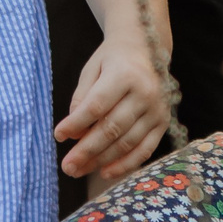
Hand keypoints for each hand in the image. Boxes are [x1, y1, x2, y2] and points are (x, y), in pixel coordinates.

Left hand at [54, 37, 171, 179]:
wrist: (146, 48)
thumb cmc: (112, 60)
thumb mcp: (92, 69)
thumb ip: (82, 98)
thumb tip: (74, 134)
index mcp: (124, 73)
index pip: (97, 105)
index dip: (77, 123)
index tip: (58, 135)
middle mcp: (145, 92)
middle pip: (112, 128)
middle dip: (86, 150)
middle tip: (67, 165)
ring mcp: (157, 109)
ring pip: (127, 143)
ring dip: (101, 161)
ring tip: (78, 170)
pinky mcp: (163, 122)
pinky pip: (145, 150)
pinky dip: (125, 165)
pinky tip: (105, 172)